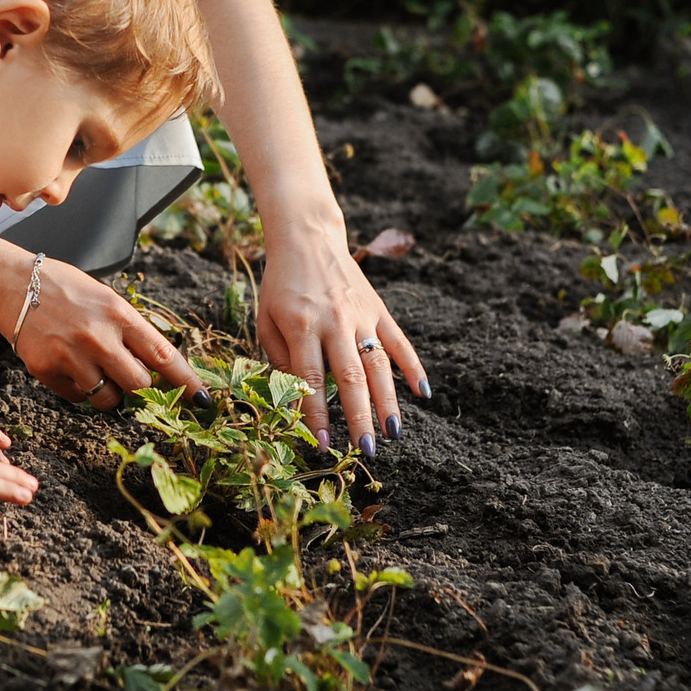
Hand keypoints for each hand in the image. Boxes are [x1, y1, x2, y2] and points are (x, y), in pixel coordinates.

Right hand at [5, 257, 201, 413]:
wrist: (12, 285)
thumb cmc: (65, 290)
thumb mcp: (107, 299)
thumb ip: (131, 332)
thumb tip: (159, 369)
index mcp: (119, 314)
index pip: (164, 356)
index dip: (187, 382)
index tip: (202, 401)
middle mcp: (98, 337)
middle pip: (140, 386)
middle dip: (142, 389)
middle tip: (131, 379)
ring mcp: (72, 356)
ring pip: (109, 400)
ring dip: (110, 393)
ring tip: (96, 369)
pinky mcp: (47, 371)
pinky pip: (78, 398)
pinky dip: (80, 390)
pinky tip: (70, 365)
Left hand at [254, 213, 429, 453]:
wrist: (306, 239)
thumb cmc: (280, 286)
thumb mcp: (266, 320)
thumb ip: (279, 359)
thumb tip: (297, 398)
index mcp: (302, 326)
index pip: (311, 379)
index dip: (316, 415)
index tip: (322, 445)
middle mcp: (335, 321)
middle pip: (351, 377)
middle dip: (359, 417)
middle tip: (367, 451)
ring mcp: (361, 315)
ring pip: (379, 364)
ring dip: (388, 402)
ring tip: (394, 434)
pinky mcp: (379, 308)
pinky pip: (400, 341)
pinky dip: (414, 367)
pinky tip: (424, 394)